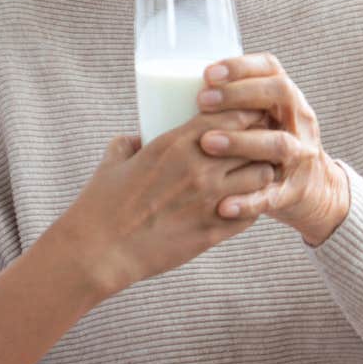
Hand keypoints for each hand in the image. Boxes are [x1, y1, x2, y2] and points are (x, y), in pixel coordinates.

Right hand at [49, 110, 274, 298]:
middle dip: (261, 140)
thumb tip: (139, 137)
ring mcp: (212, 201)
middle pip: (257, 142)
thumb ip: (130, 142)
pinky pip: (253, 212)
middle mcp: (202, 169)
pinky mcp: (215, 231)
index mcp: (178, 144)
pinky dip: (253, 205)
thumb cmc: (102, 204)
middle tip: (256, 143)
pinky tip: (243, 204)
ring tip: (251, 175)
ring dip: (261, 172)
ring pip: (263, 176)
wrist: (99, 252)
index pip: (235, 115)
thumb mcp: (114, 159)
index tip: (246, 115)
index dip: (247, 112)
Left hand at [197, 53, 350, 245]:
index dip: (242, 67)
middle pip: (279, 94)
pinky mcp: (294, 191)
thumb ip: (233, 105)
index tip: (208, 73)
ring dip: (242, 141)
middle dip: (240, 94)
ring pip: (278, 144)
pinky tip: (222, 205)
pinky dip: (248, 201)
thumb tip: (173, 90)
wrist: (313, 190)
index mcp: (286, 100)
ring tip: (207, 143)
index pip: (271, 70)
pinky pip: (272, 196)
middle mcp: (298, 122)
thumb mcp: (262, 119)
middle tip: (202, 101)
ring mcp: (300, 156)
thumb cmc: (267, 147)